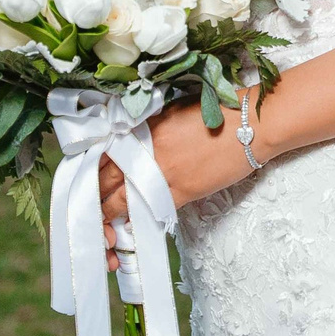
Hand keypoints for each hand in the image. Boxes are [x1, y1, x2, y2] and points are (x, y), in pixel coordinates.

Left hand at [99, 100, 254, 236]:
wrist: (249, 125)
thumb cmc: (217, 111)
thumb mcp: (173, 111)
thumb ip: (149, 126)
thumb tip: (133, 140)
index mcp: (142, 128)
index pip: (104, 152)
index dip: (92, 168)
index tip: (87, 177)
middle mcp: (145, 151)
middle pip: (106, 178)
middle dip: (93, 193)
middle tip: (85, 203)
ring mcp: (161, 173)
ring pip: (122, 199)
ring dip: (107, 211)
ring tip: (100, 219)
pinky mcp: (181, 192)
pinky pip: (149, 210)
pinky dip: (135, 217)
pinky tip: (127, 224)